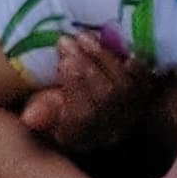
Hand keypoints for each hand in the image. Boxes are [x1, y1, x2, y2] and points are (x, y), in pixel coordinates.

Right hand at [18, 30, 152, 155]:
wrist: (83, 103)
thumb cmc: (53, 107)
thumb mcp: (41, 110)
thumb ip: (41, 112)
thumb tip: (31, 118)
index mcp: (78, 138)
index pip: (82, 116)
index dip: (76, 87)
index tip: (65, 60)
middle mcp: (109, 132)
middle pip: (105, 98)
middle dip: (87, 66)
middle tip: (68, 41)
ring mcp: (131, 117)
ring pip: (124, 87)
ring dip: (104, 58)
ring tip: (84, 39)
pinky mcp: (145, 102)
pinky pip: (146, 84)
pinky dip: (137, 68)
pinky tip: (126, 54)